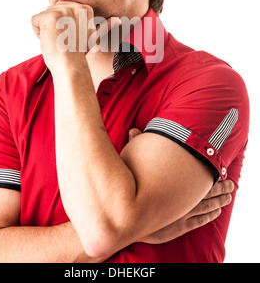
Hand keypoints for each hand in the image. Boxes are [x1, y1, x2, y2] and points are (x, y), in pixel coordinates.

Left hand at [31, 2, 120, 71]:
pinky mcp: (49, 16)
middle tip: (64, 40)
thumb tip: (120, 20)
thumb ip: (105, 26)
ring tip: (58, 40)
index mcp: (84, 8)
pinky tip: (50, 40)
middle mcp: (73, 5)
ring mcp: (61, 10)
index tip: (71, 37)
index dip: (63, 26)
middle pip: (51, 11)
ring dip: (46, 30)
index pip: (61, 10)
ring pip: (43, 16)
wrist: (71, 65)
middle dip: (53, 27)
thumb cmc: (79, 53)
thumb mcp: (94, 37)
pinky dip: (37, 33)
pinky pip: (34, 21)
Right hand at [128, 128, 233, 244]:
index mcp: (176, 182)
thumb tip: (134, 130)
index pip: (200, 175)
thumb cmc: (127, 189)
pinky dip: (210, 216)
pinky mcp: (178, 228)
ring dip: (219, 202)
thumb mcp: (129, 164)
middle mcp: (182, 199)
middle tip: (231, 184)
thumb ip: (136, 145)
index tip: (222, 169)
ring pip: (207, 207)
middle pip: (208, 192)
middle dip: (221, 188)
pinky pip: (199, 221)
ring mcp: (181, 215)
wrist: (125, 217)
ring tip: (228, 197)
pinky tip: (216, 213)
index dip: (213, 173)